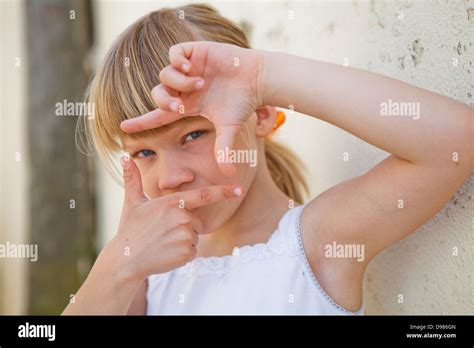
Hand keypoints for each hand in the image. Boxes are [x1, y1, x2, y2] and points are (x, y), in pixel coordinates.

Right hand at [111, 155, 242, 281]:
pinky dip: (182, 254)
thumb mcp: (131, 202)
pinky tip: (166, 253)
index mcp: (172, 203)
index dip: (224, 192)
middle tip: (162, 232)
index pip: (203, 195)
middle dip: (184, 226)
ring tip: (162, 243)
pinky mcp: (187, 253)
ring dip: (182, 241)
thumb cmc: (129, 230)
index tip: (239, 189)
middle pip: (195, 221)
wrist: (125, 260)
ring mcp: (185, 236)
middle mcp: (182, 218)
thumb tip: (123, 157)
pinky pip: (192, 251)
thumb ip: (132, 179)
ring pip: (194, 237)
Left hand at [120, 41, 265, 175]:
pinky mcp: (194, 52)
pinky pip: (174, 54)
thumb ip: (224, 149)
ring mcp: (188, 70)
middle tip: (181, 108)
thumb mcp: (229, 128)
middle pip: (157, 94)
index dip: (141, 121)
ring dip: (177, 83)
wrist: (256, 79)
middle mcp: (184, 89)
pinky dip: (177, 62)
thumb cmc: (243, 103)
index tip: (123, 128)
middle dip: (165, 103)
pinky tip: (190, 68)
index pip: (158, 114)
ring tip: (198, 84)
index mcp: (188, 106)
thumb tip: (230, 174)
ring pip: (164, 75)